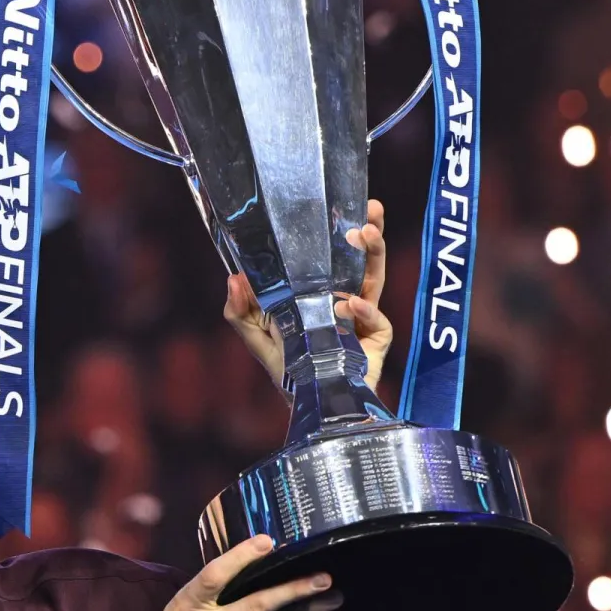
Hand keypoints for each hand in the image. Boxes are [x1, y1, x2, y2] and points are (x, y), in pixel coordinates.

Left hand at [224, 199, 391, 393]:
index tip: (341, 204)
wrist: (309, 405)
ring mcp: (364, 320)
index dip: (340, 232)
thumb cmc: (288, 368)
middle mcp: (347, 300)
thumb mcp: (256, 337)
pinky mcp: (375, 342)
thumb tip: (235, 278)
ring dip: (373, 255)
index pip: (334, 257)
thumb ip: (241, 311)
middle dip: (370, 232)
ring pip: (374, 282)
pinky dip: (363, 311)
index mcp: (322, 293)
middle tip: (370, 208)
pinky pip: (375, 321)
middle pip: (362, 260)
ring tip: (367, 233)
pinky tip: (349, 306)